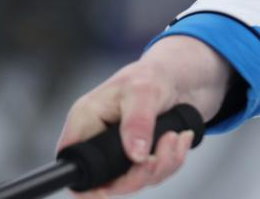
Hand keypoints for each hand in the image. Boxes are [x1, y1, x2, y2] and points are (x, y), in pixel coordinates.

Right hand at [56, 36, 232, 196]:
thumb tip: (135, 155)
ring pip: (135, 179)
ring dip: (161, 165)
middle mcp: (101, 138)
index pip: (71, 161)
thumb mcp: (145, 91)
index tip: (111, 187)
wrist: (187, 73)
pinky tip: (182, 138)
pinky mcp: (146, 153)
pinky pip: (157, 172)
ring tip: (176, 137)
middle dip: (136, 176)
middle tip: (155, 158)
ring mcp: (124, 149)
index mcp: (87, 120)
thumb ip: (137, 123)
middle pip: (106, 182)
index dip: (85, 183)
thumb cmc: (156, 73)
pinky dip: (173, 159)